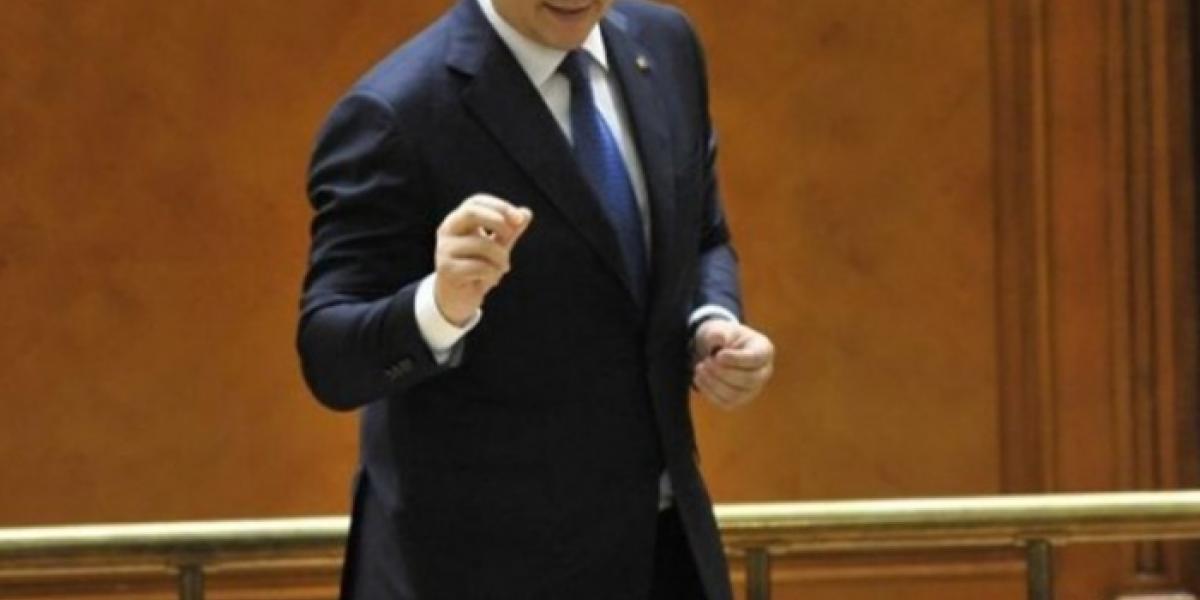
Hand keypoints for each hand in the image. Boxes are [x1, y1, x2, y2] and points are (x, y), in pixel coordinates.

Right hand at [434, 194, 532, 325]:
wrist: (458, 298)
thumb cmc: (477, 267)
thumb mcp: (496, 246)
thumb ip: (510, 231)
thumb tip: (526, 212)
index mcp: (458, 220)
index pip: (476, 201)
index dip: (499, 206)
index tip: (519, 219)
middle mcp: (447, 231)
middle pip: (472, 213)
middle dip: (498, 222)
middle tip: (510, 236)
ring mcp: (444, 249)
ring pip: (482, 244)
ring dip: (501, 258)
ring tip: (502, 268)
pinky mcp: (446, 269)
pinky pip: (480, 266)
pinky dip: (492, 274)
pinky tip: (489, 280)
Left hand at [692, 319, 774, 409]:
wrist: (719, 349)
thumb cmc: (724, 337)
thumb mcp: (722, 329)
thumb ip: (720, 332)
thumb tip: (720, 339)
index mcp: (764, 350)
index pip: (755, 359)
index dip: (736, 359)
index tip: (718, 355)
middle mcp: (763, 372)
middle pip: (749, 380)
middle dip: (724, 373)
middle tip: (706, 362)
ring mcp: (753, 389)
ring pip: (737, 395)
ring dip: (714, 384)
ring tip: (700, 369)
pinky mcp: (740, 400)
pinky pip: (726, 403)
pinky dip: (710, 393)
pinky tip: (699, 379)